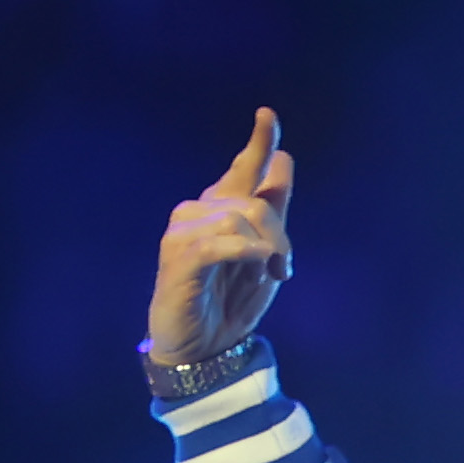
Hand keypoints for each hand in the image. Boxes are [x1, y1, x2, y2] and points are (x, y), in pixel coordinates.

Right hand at [149, 109, 296, 364]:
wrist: (205, 348)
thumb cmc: (231, 302)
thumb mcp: (265, 256)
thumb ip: (273, 213)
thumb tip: (284, 161)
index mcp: (223, 209)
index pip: (244, 168)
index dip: (259, 141)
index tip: (268, 114)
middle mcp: (200, 211)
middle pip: (255, 201)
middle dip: (280, 235)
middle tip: (285, 268)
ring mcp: (184, 231)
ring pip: (239, 218)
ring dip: (265, 249)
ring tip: (270, 275)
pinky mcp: (178, 256)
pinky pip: (221, 241)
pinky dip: (246, 252)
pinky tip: (258, 264)